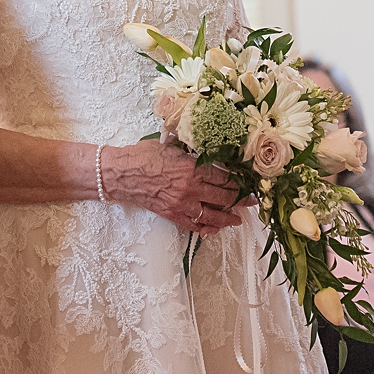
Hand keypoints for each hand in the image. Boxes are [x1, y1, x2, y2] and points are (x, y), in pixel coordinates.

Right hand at [104, 140, 245, 235]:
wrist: (121, 173)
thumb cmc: (143, 155)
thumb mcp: (171, 144)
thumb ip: (191, 148)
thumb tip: (206, 144)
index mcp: (192, 168)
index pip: (224, 178)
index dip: (240, 182)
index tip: (250, 183)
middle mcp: (190, 189)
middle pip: (223, 198)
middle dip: (241, 201)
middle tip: (252, 202)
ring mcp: (181, 205)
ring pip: (212, 216)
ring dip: (227, 219)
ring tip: (238, 220)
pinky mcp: (172, 215)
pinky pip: (194, 226)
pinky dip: (207, 228)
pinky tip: (215, 228)